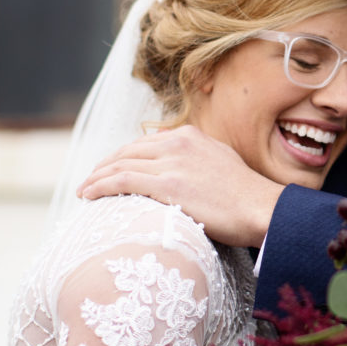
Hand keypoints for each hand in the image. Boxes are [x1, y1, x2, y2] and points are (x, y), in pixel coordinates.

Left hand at [77, 125, 283, 247]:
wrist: (262, 209)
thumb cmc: (246, 196)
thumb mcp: (221, 162)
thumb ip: (197, 159)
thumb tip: (182, 170)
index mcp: (189, 136)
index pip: (144, 143)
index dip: (122, 157)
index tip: (110, 170)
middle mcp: (177, 143)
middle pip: (127, 151)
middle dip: (104, 166)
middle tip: (90, 182)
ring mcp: (172, 163)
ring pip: (120, 165)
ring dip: (96, 178)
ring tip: (84, 191)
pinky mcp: (167, 184)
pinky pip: (122, 181)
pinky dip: (100, 187)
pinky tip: (89, 196)